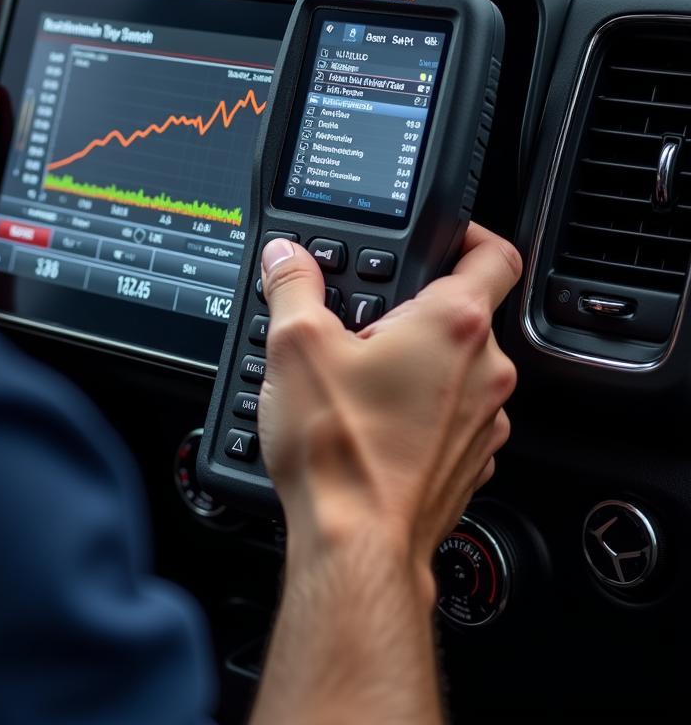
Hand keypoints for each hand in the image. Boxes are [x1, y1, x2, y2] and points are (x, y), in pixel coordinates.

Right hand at [258, 223, 520, 593]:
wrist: (356, 545)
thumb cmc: (339, 451)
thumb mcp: (295, 345)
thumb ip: (292, 286)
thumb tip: (287, 257)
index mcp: (454, 325)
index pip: (493, 252)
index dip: (467, 233)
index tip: (438, 236)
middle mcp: (485, 370)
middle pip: (464, 313)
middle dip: (414, 310)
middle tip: (365, 322)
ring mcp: (484, 421)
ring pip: (457, 368)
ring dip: (418, 362)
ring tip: (361, 377)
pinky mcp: (470, 460)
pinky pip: (452, 415)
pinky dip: (422, 409)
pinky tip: (374, 420)